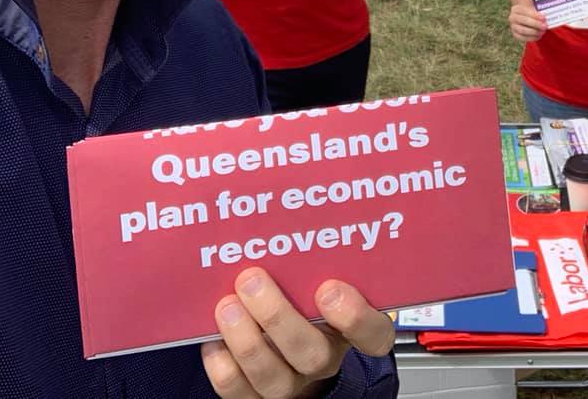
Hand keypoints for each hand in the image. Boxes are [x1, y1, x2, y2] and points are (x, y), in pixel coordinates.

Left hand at [202, 269, 394, 398]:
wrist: (283, 346)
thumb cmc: (301, 296)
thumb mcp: (316, 276)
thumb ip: (312, 258)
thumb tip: (286, 207)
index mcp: (348, 328)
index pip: (374, 334)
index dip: (355, 317)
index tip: (329, 288)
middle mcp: (323, 359)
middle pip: (312, 354)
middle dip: (277, 316)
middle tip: (251, 279)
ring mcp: (290, 383)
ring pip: (272, 376)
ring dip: (245, 338)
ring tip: (226, 305)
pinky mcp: (255, 398)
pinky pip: (237, 390)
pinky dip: (221, 361)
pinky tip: (213, 336)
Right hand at [509, 3, 546, 42]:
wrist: (525, 18)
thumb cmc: (532, 13)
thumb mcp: (533, 9)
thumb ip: (539, 13)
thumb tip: (546, 19)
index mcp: (516, 9)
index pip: (525, 11)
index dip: (535, 15)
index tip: (544, 18)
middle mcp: (512, 17)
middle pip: (524, 20)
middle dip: (536, 24)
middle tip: (545, 26)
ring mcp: (513, 27)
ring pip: (523, 30)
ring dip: (534, 32)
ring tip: (542, 32)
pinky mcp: (515, 35)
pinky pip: (523, 38)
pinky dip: (532, 38)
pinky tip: (539, 36)